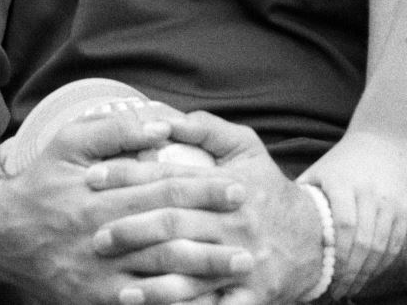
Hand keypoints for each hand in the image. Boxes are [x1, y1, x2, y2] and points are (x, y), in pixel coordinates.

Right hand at [11, 108, 256, 304]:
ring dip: (201, 274)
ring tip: (237, 270)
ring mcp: (97, 273)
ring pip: (157, 276)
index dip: (204, 190)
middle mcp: (103, 236)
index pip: (164, 189)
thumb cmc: (42, 180)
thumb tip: (163, 125)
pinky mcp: (91, 299)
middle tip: (252, 237)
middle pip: (167, 236)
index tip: (239, 189)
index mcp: (102, 194)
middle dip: (213, 237)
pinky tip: (199, 302)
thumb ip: (115, 129)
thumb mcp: (70, 141)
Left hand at [98, 111, 328, 304]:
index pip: (172, 178)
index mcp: (230, 184)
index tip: (93, 178)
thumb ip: (206, 130)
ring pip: (191, 273)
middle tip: (97, 235)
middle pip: (177, 225)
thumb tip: (164, 119)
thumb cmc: (267, 189)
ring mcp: (242, 262)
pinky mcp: (249, 298)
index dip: (130, 177)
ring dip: (152, 282)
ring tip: (116, 285)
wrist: (312, 238)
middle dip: (133, 230)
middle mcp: (235, 223)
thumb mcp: (245, 147)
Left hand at [301, 132, 406, 297]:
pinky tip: (370, 274)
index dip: (337, 255)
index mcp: (344, 182)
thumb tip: (294, 232)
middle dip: (351, 272)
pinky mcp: (404, 207)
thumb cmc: (343, 160)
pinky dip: (384, 264)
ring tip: (352, 287)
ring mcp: (390, 200)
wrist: (385, 137)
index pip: (344, 225)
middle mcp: (369, 191)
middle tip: (338, 291)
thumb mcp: (319, 170)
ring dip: (367, 273)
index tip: (326, 275)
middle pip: (364, 241)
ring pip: (381, 246)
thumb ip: (304, 198)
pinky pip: (395, 242)